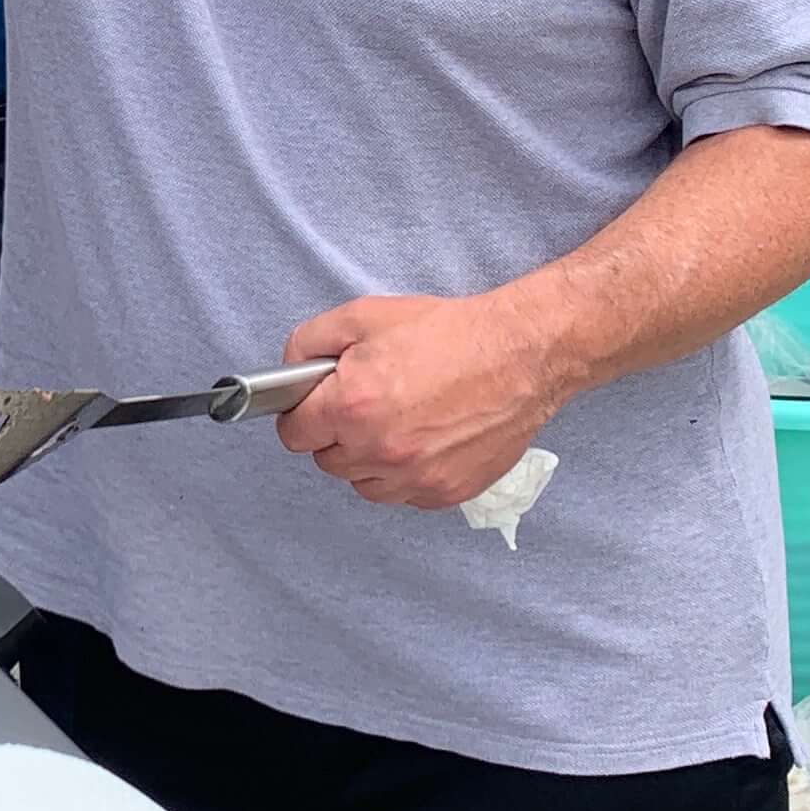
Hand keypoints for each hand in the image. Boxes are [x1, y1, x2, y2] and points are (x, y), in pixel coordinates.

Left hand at [274, 292, 557, 510]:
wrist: (519, 354)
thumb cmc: (449, 334)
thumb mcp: (365, 316)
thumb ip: (310, 343)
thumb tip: (290, 373)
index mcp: (351, 405)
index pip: (293, 435)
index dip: (301, 416)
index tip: (315, 407)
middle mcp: (379, 449)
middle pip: (327, 461)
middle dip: (336, 435)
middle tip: (364, 405)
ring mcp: (414, 476)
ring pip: (364, 484)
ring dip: (369, 460)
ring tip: (397, 422)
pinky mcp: (444, 492)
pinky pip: (404, 494)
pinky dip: (406, 474)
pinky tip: (424, 439)